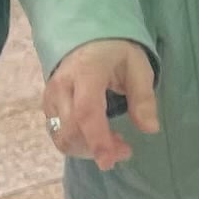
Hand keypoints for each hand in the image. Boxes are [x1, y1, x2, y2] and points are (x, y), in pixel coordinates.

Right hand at [42, 39, 161, 171]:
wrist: (87, 37)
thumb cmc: (115, 52)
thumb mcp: (138, 67)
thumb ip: (143, 98)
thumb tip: (150, 128)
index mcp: (86, 72)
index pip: (86, 112)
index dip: (97, 140)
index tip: (109, 161)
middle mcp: (62, 86)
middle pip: (70, 130)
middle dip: (96, 148)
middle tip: (125, 150)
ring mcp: (51, 96)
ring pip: (62, 136)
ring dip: (87, 149)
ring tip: (115, 144)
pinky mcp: (48, 105)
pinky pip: (58, 132)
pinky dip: (78, 143)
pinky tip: (98, 138)